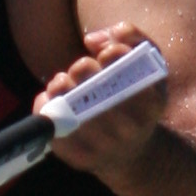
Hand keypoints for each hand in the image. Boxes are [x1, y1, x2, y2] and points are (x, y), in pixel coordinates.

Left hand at [39, 23, 168, 184]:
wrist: (133, 153)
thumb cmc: (138, 98)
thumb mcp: (149, 65)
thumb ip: (131, 36)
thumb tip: (91, 40)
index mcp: (151, 103)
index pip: (122, 66)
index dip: (108, 53)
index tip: (104, 57)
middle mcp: (129, 128)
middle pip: (91, 85)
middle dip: (81, 69)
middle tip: (81, 70)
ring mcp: (103, 146)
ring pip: (67, 106)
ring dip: (59, 86)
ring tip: (63, 84)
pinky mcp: (80, 159)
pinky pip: (52, 127)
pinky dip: (45, 106)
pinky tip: (52, 100)